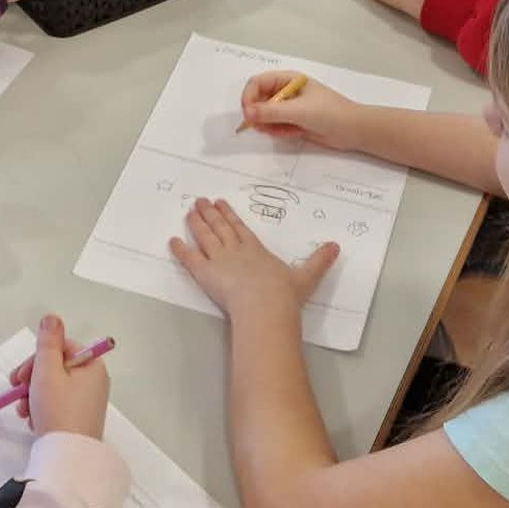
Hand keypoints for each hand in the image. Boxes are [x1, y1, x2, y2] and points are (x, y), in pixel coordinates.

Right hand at [9, 313, 108, 439]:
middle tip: (16, 391)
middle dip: (32, 379)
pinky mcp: (78, 419)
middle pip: (55, 367)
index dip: (37, 358)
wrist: (67, 456)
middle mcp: (93, 382)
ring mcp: (87, 402)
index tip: (20, 375)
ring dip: (32, 395)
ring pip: (52, 387)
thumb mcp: (48, 371)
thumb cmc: (58, 409)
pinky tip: (33, 421)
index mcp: (92, 366)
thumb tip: (51, 317)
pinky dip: (41, 409)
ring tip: (23, 411)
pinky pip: (56, 405)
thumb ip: (47, 343)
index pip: (61, 347)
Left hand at [169, 197, 338, 321]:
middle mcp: (236, 250)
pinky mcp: (205, 274)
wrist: (266, 306)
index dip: (229, 215)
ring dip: (196, 223)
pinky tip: (172, 241)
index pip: (240, 228)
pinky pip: (190, 259)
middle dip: (210, 213)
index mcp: (256, 249)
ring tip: (188, 211)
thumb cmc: (284, 294)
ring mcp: (219, 260)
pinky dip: (181, 250)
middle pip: (220, 228)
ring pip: (205, 237)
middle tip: (199, 201)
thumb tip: (335, 246)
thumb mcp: (307, 276)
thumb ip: (319, 261)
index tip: (220, 203)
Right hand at [239, 71, 363, 149]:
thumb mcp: (298, 110)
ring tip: (281, 131)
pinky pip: (274, 126)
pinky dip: (277, 131)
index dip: (249, 97)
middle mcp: (285, 91)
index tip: (248, 114)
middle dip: (257, 114)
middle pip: (258, 99)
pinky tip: (291, 134)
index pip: (257, 83)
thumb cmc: (328, 113)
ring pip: (264, 115)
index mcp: (287, 79)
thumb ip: (271, 112)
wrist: (352, 130)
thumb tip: (247, 113)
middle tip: (262, 127)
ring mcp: (289, 108)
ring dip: (267, 125)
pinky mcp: (292, 122)